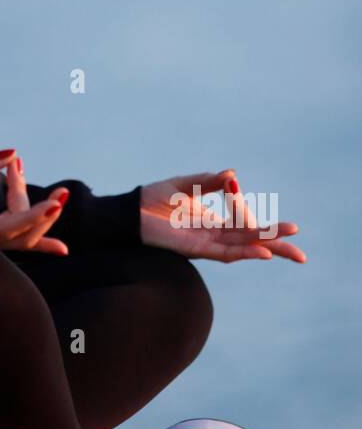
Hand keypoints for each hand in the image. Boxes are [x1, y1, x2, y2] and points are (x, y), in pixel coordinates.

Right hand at [0, 150, 71, 256]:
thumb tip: (11, 154)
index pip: (6, 227)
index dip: (32, 215)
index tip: (55, 203)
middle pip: (19, 231)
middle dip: (37, 205)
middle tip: (35, 175)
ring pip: (19, 236)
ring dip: (38, 215)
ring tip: (55, 193)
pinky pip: (15, 243)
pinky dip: (39, 242)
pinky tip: (62, 249)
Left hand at [139, 169, 305, 264]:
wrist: (127, 213)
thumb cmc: (152, 200)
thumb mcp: (185, 185)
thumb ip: (209, 181)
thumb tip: (233, 175)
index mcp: (212, 222)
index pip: (244, 224)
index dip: (257, 220)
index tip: (255, 202)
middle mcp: (212, 236)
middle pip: (250, 242)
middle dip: (275, 244)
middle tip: (300, 252)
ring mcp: (205, 244)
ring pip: (242, 249)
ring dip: (266, 248)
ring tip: (289, 249)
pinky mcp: (195, 249)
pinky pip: (224, 253)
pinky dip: (244, 252)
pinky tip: (263, 252)